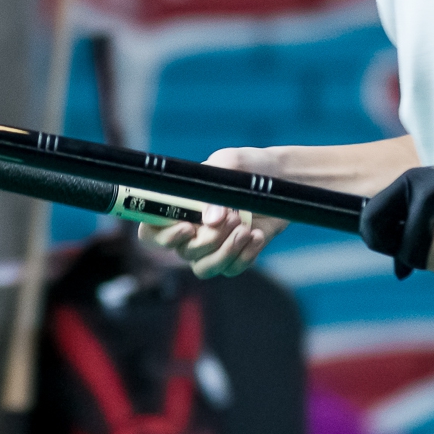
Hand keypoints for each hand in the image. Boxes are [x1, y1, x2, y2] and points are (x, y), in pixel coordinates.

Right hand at [137, 146, 291, 277]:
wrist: (282, 178)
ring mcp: (211, 247)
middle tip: (233, 218)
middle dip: (209, 239)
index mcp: (178, 207)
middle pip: (183, 252)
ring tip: (246, 229)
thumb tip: (210, 220)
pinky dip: (245, 255)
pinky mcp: (234, 256)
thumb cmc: (248, 166)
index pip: (151, 232)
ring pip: (204, 268)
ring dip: (226, 252)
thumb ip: (214, 190)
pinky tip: (258, 236)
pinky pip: (231, 269)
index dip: (163, 236)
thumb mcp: (230, 163)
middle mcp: (190, 231)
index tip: (188, 227)